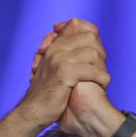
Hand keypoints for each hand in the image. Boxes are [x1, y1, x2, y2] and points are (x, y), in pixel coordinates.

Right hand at [0, 19, 122, 136]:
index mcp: (53, 46)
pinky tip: (101, 86)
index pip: (76, 24)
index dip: (90, 32)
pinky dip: (101, 79)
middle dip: (100, 53)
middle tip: (100, 69)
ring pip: (93, 54)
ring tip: (101, 80)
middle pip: (90, 37)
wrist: (33, 112)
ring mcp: (59, 60)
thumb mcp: (52, 70)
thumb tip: (86, 45)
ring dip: (102, 68)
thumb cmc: (46, 94)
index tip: (95, 50)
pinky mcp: (65, 73)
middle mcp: (56, 49)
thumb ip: (65, 55)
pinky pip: (92, 70)